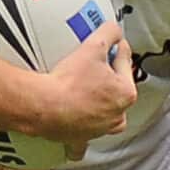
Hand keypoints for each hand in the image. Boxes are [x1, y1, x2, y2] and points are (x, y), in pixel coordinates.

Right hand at [34, 26, 134, 153]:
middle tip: (96, 66)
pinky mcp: (80, 139)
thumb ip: (109, 33)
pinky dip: (80, 135)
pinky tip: (75, 127)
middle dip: (109, 78)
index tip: (111, 43)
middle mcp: (116, 116)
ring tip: (85, 90)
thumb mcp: (93, 47)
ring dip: (99, 104)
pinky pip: (83, 140)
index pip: (125, 62)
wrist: (44, 107)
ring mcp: (98, 130)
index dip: (116, 47)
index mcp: (126, 93)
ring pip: (105, 115)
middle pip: (117, 90)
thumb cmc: (70, 83)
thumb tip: (114, 29)